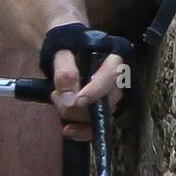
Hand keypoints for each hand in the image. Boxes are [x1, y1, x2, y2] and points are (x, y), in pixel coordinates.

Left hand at [41, 25, 130, 139]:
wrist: (67, 48)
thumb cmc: (67, 45)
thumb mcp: (61, 51)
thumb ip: (65, 71)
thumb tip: (70, 100)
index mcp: (114, 56)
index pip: (112, 75)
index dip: (96, 90)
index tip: (78, 101)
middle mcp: (120, 77)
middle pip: (107, 99)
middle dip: (79, 106)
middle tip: (56, 96)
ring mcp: (114, 94)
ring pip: (102, 115)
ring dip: (76, 116)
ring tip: (57, 100)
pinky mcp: (105, 107)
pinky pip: (99, 125)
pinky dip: (83, 131)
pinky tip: (68, 131)